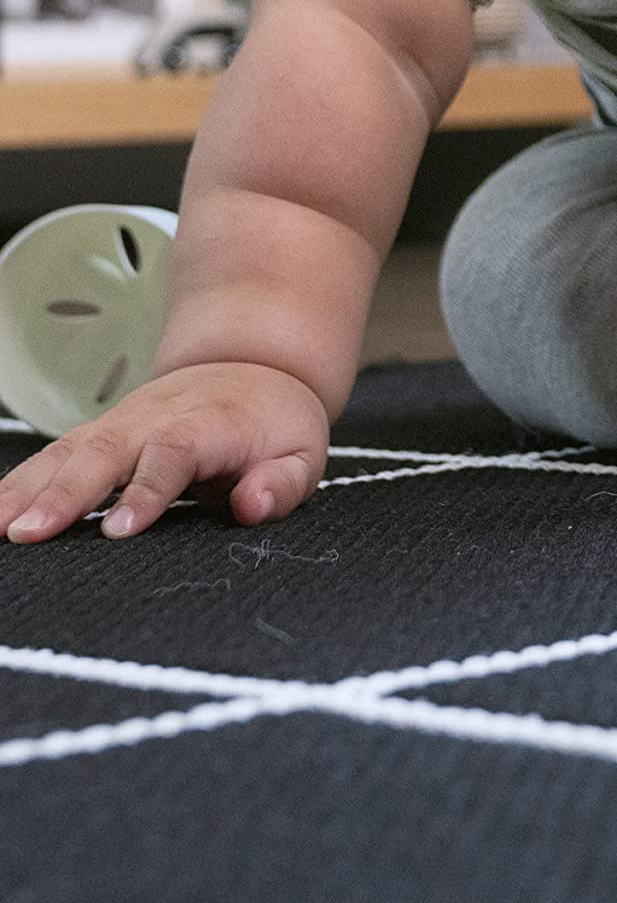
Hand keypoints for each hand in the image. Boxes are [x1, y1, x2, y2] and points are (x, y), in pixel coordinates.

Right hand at [0, 360, 329, 544]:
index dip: (146, 491)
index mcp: (205, 426)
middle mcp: (152, 422)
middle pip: (104, 454)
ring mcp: (117, 427)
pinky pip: (48, 459)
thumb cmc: (275, 424)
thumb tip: (253, 506)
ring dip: (26, 490)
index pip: (172, 456)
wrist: (249, 368)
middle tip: (30, 534)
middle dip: (66, 494)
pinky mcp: (94, 437)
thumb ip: (283, 482)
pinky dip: (15, 486)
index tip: (118, 530)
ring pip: (64, 453)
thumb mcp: (302, 452)